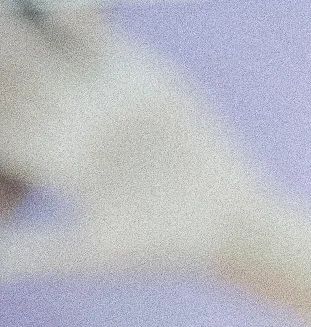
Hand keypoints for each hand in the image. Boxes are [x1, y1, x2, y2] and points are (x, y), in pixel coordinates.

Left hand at [0, 9, 272, 279]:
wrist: (225, 227)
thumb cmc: (159, 250)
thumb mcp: (94, 254)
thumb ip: (38, 253)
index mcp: (51, 159)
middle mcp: (72, 121)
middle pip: (15, 76)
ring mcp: (104, 96)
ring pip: (47, 47)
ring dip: (23, 24)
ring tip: (4, 9)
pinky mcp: (138, 76)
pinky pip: (95, 34)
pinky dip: (71, 15)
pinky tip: (54, 4)